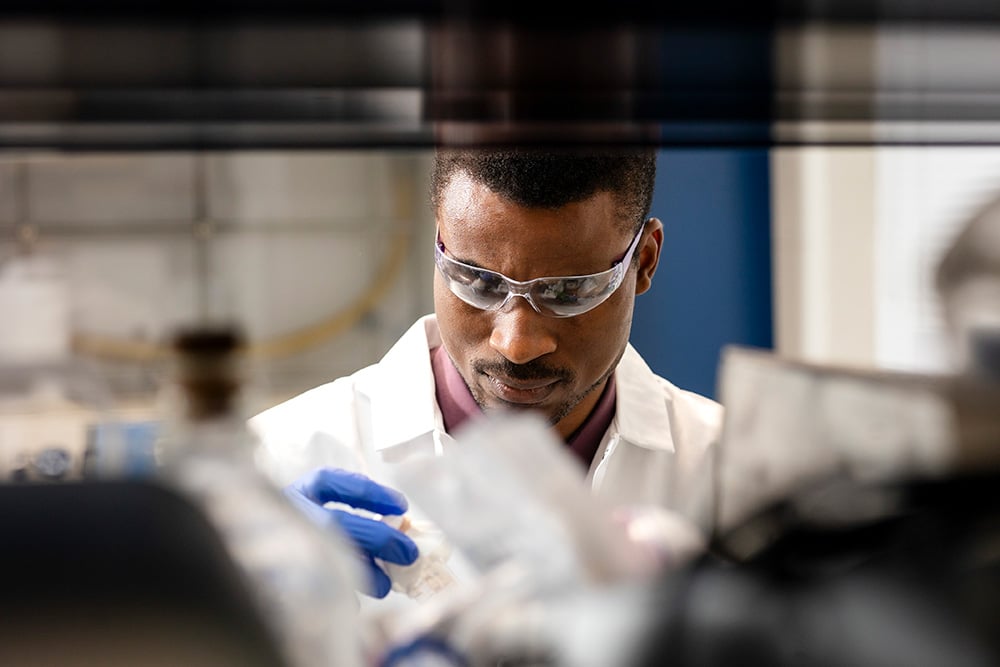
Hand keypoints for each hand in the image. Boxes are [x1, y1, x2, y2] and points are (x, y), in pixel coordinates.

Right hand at [285, 467, 418, 597]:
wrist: (257, 561)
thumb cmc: (303, 524)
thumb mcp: (322, 505)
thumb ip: (353, 509)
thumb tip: (398, 527)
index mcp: (302, 491)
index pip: (334, 482)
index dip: (370, 493)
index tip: (402, 506)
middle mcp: (289, 514)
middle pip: (336, 522)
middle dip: (377, 538)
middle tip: (408, 553)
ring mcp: (282, 544)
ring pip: (326, 557)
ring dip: (363, 571)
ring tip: (386, 584)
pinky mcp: (279, 579)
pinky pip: (313, 589)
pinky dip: (339, 597)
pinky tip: (354, 604)